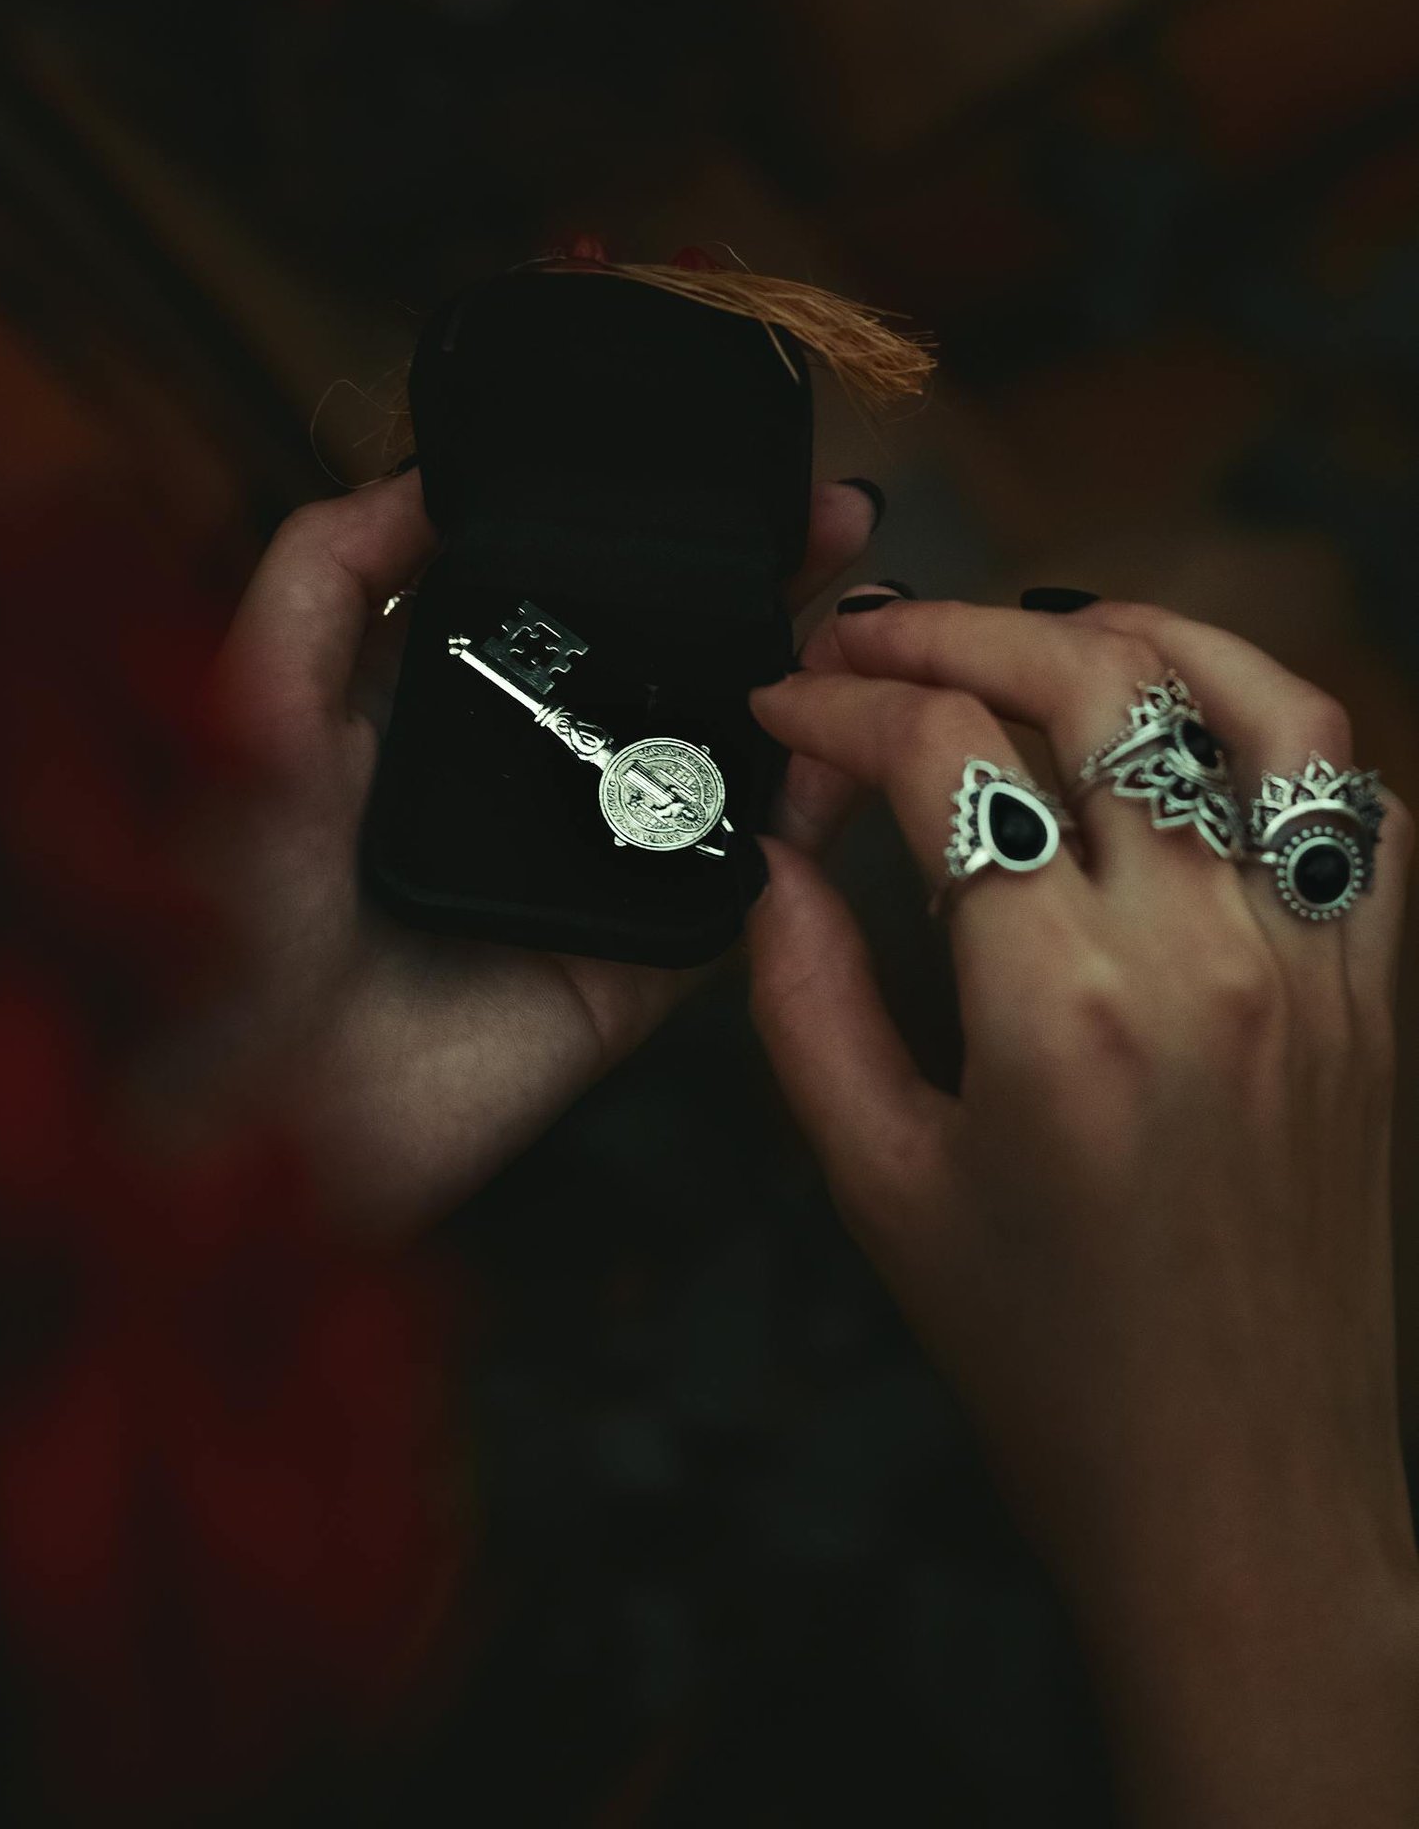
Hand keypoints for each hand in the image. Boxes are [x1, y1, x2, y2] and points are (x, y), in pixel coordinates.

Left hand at [148, 468, 878, 1241]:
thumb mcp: (252, 705)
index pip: (575, 597)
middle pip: (675, 666)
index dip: (650, 533)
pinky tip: (854, 738)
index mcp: (450, 708)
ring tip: (873, 610)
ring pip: (731, 763)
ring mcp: (600, 869)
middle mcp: (537, 778)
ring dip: (811, 686)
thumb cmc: (221, 910)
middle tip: (838, 515)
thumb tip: (425, 472)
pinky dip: (811, 817)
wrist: (252, 1107)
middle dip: (763, 587)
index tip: (720, 469)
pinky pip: (745, 881)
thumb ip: (322, 576)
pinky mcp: (643, 961)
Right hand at [747, 594, 1418, 1826]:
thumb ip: (803, 1000)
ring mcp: (1315, 966)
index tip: (790, 709)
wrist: (1243, 1502)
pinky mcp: (1379, 995)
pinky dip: (1276, 728)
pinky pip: (1360, 804)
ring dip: (1134, 632)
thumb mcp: (879, 1184)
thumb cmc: (1056, 1372)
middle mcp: (1207, 959)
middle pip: (1090, 686)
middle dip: (955, 632)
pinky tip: (1190, 736)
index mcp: (1062, 1012)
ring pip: (1252, 703)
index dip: (842, 706)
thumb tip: (775, 861)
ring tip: (1037, 634)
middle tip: (874, 644)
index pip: (947, 760)